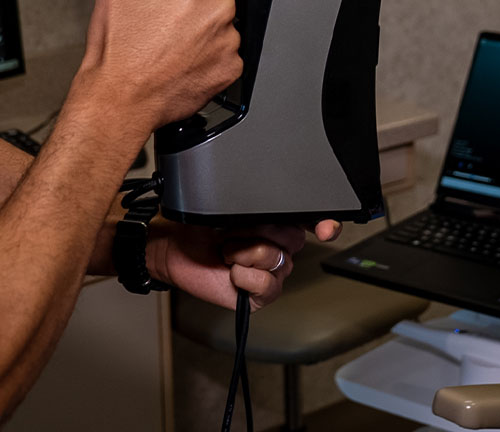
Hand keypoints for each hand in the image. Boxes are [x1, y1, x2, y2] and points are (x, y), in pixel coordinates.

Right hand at [76, 0, 239, 128]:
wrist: (119, 97)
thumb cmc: (118, 44)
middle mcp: (221, 10)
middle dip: (196, 4)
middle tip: (165, 19)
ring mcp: (228, 42)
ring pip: (223, 26)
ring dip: (204, 31)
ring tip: (170, 42)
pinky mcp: (230, 70)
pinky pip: (227, 55)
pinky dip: (209, 57)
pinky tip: (181, 60)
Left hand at [146, 220, 342, 309]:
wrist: (173, 247)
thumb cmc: (198, 225)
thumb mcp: (229, 205)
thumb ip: (258, 205)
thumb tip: (275, 205)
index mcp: (277, 222)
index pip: (313, 222)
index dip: (325, 224)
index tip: (326, 228)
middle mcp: (279, 247)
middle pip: (294, 238)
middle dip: (261, 231)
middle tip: (235, 230)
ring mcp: (271, 271)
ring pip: (277, 259)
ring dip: (244, 251)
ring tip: (227, 250)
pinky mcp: (260, 294)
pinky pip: (266, 284)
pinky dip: (244, 276)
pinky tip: (231, 271)